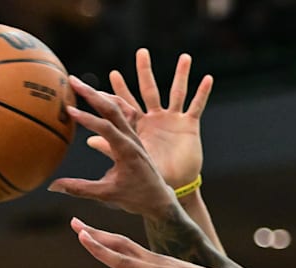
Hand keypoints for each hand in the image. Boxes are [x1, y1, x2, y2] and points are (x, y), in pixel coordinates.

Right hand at [49, 76, 178, 217]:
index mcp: (128, 151)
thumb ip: (79, 189)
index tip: (70, 110)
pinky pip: (124, 113)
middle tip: (72, 80)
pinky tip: (98, 97)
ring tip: (81, 85)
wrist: (159, 198)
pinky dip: (111, 103)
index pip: (107, 129)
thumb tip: (52, 186)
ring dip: (101, 94)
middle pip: (112, 109)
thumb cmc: (135, 198)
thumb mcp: (106, 194)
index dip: (87, 119)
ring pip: (119, 108)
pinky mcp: (134, 136)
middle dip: (92, 93)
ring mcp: (135, 135)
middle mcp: (133, 139)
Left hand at [71, 218, 215, 267]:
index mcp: (151, 260)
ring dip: (101, 249)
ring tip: (83, 239)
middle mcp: (149, 263)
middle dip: (95, 234)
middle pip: (117, 243)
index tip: (84, 228)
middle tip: (75, 223)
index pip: (121, 243)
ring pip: (121, 260)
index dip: (102, 235)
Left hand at [90, 49, 211, 189]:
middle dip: (145, 71)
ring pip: (177, 92)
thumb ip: (109, 148)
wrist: (172, 188)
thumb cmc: (147, 176)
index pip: (126, 103)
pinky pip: (196, 106)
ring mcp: (173, 120)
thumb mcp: (128, 158)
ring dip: (181, 75)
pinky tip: (207, 79)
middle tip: (141, 52)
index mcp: (138, 125)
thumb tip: (88, 141)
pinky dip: (202, 93)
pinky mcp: (189, 126)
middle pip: (149, 89)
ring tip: (185, 58)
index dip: (118, 90)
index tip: (111, 74)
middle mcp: (155, 118)